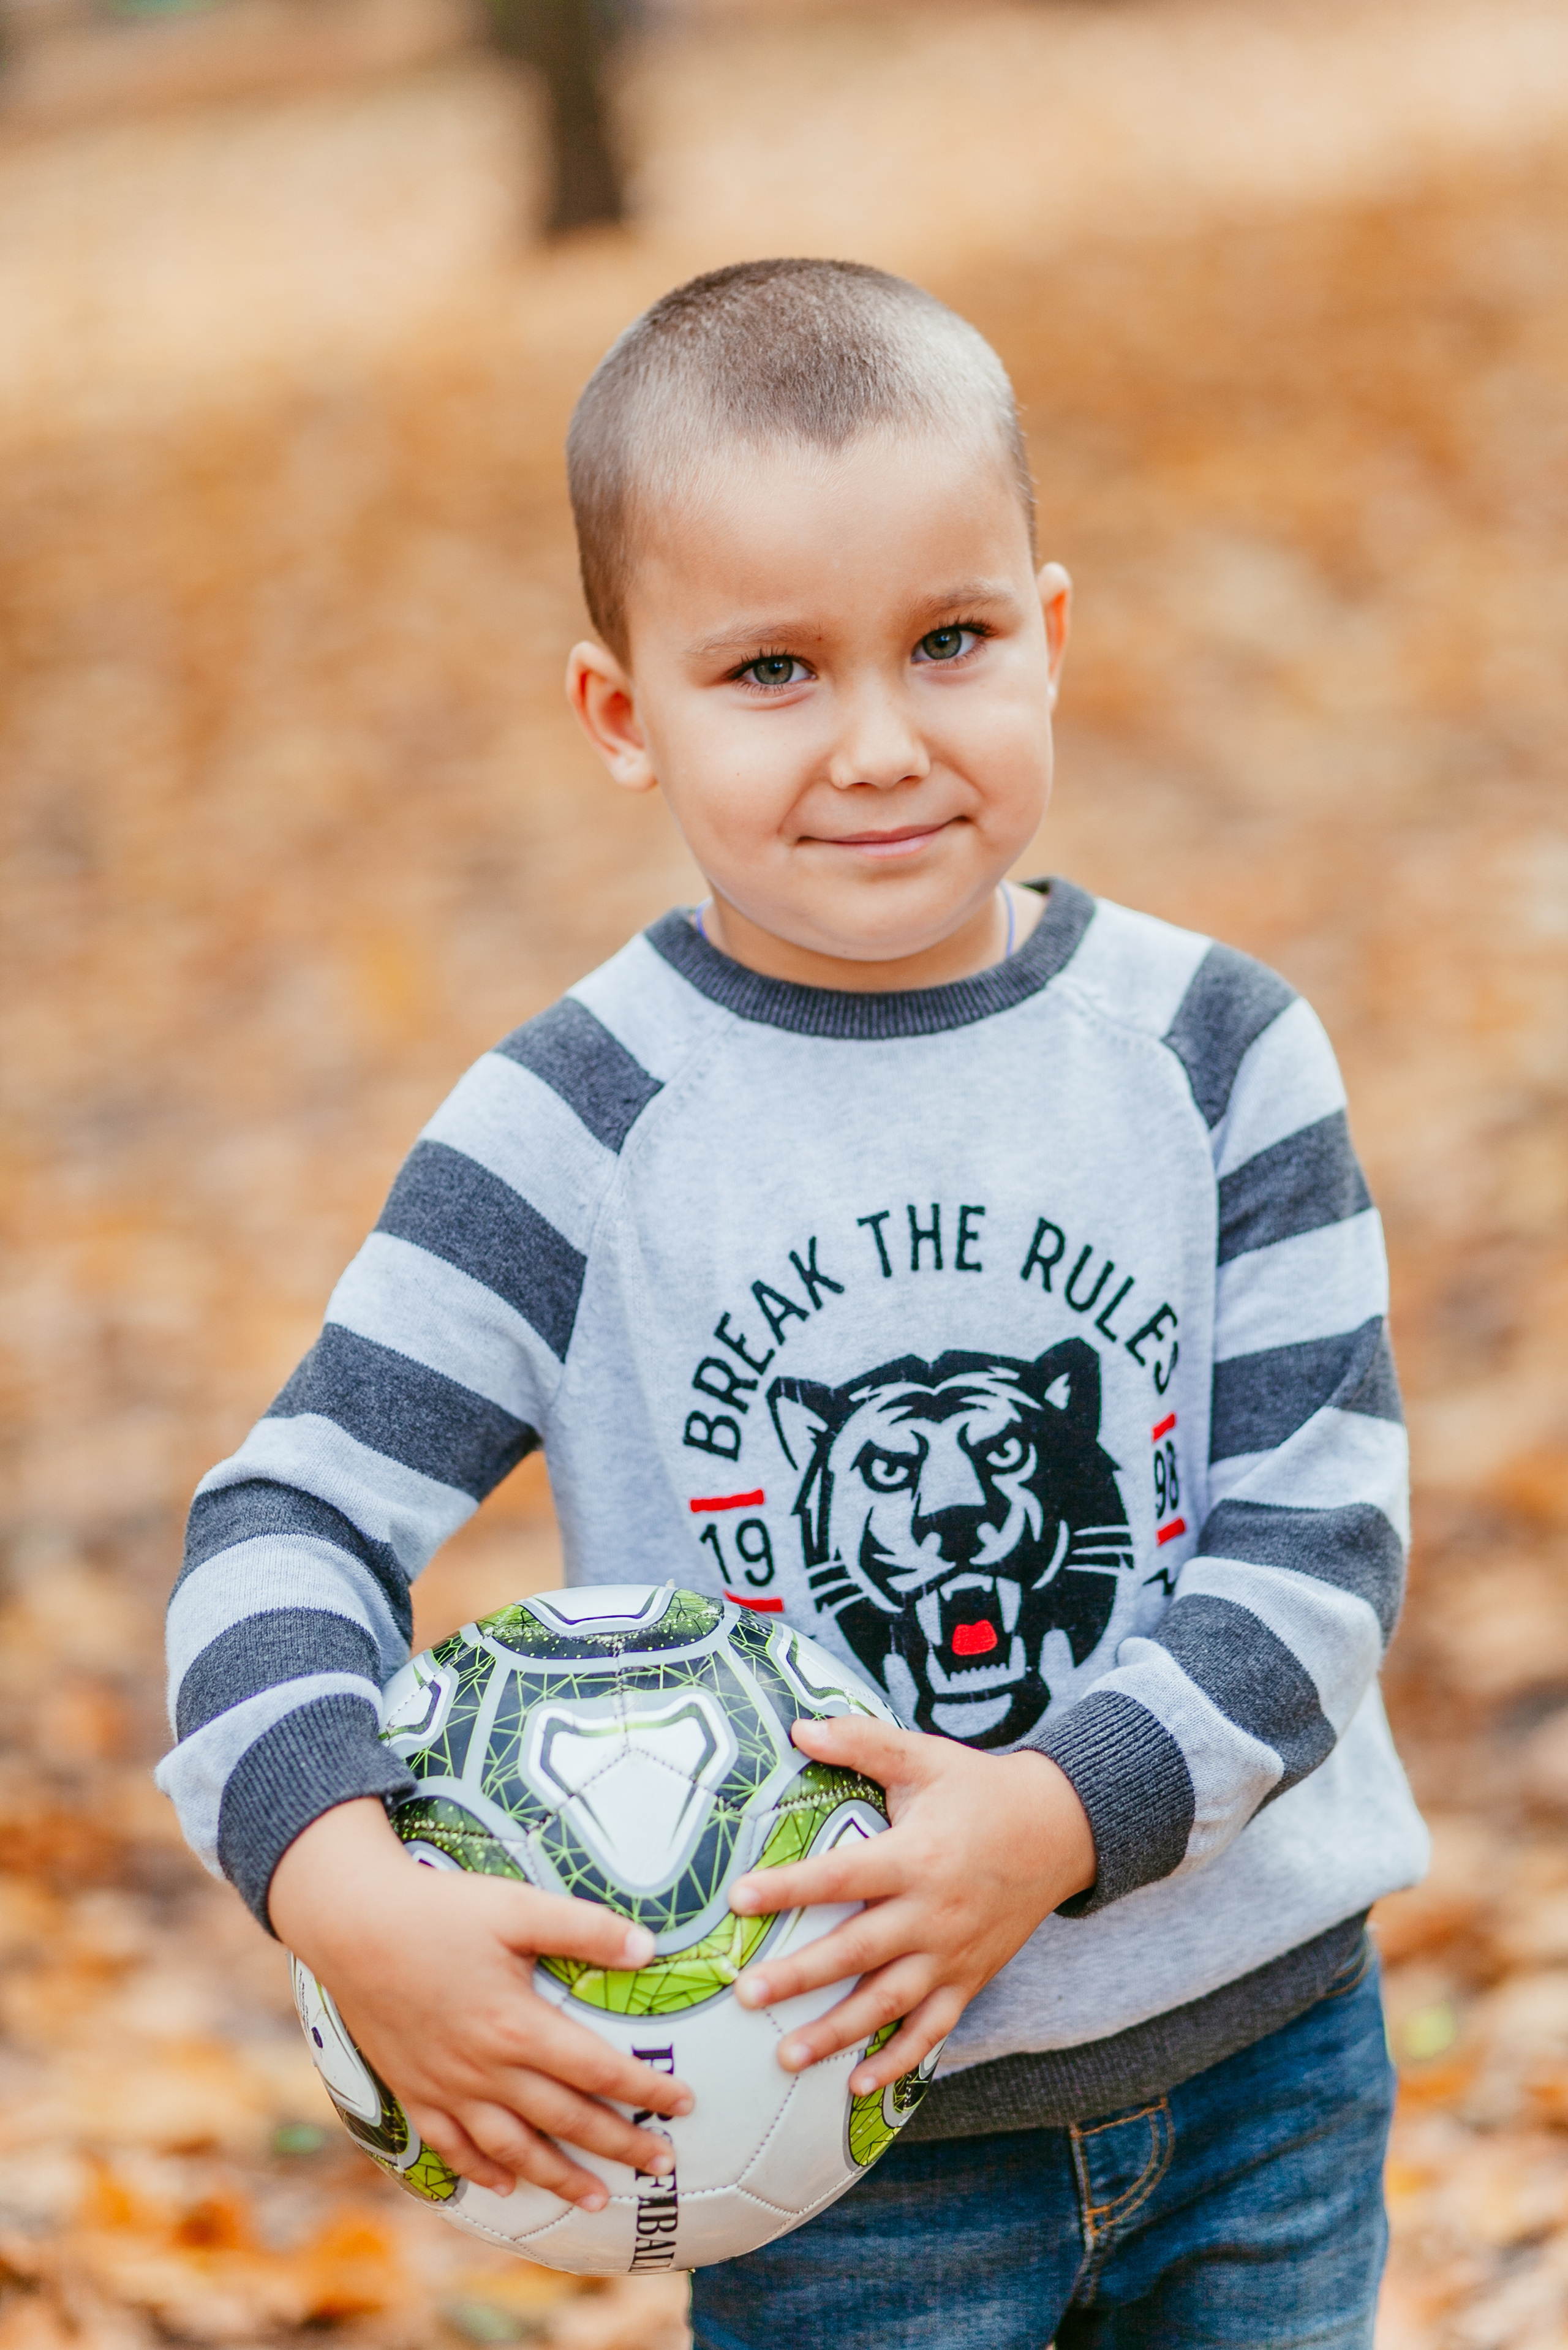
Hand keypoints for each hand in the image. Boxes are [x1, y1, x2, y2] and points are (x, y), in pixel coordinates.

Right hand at [268, 1798, 692, 2207]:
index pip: (597, 2069)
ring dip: (558, 2177)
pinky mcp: (413, 2090)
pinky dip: (483, 2171)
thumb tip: (648, 1947)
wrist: (353, 1925)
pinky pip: (452, 2147)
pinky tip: (505, 2185)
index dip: (644, 2089)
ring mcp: (446, 2087)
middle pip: (565, 2119)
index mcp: (517, 2025)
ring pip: (512, 2148)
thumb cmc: (440, 1909)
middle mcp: (485, 2068)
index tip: (684, 2102)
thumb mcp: (517, 1906)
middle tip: (662, 2165)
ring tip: (598, 2199)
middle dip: (619, 2144)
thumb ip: (584, 1927)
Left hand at [729, 1717, 1094, 2092]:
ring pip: (888, 2004)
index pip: (841, 1876)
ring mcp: (952, 1954)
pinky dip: (898, 2062)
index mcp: (915, 1855)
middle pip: (856, 1951)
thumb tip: (799, 1726)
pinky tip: (858, 2086)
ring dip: (836, 2033)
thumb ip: (861, 1740)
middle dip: (799, 1976)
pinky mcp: (969, 1980)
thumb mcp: (923, 1756)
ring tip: (784, 2057)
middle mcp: (931, 1912)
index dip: (789, 1887)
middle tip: (745, 1995)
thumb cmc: (978, 1788)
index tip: (739, 1898)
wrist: (1059, 1830)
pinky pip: (932, 2031)